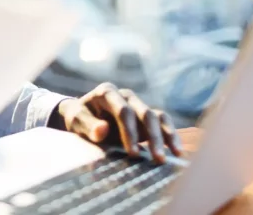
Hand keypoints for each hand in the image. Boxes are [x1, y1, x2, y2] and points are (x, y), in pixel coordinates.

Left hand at [53, 83, 182, 162]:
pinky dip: (170, 134)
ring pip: (157, 116)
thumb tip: (102, 130)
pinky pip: (162, 121)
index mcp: (106, 92)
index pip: (123, 112)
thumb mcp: (76, 120)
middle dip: (153, 136)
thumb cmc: (78, 117)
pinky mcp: (145, 115)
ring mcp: (137, 104)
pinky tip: (177, 150)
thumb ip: (87, 125)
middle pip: (144, 113)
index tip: (132, 153)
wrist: (82, 116)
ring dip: (166, 135)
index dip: (129, 132)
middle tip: (157, 158)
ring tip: (175, 154)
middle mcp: (125, 96)